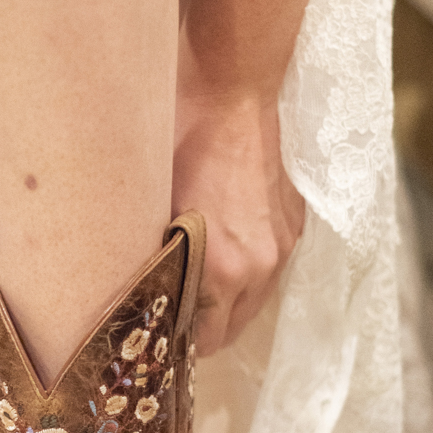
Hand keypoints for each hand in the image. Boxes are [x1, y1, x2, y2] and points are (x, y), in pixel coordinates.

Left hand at [171, 49, 304, 357]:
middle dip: (202, 329)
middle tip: (169, 313)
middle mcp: (260, 266)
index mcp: (223, 269)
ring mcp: (282, 245)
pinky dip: (247, 271)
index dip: (177, 342)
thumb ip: (156, 261)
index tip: (156, 335)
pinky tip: (223, 250)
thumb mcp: (151, 206)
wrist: (231, 90)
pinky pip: (270, 269)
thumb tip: (138, 293)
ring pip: (254, 302)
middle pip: (232, 330)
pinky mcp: (294, 223)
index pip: (204, 343)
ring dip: (227, 302)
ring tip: (196, 285)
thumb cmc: (178, 140)